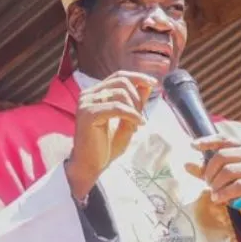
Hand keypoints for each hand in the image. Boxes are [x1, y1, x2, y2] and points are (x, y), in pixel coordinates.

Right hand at [66, 71, 156, 199]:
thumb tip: (147, 85)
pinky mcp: (88, 114)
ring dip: (135, 108)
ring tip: (136, 124)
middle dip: (138, 97)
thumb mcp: (127, 121)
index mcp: (95, 93)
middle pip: (121, 81)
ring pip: (120, 93)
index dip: (138, 77)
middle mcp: (88, 94)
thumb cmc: (105, 146)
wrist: (90, 166)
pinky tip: (137, 125)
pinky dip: (131, 115)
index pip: (119, 76)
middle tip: (142, 115)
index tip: (154, 83)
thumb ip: (136, 103)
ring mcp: (86, 103)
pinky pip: (117, 107)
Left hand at [186, 135, 240, 223]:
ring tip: (213, 193)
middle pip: (222, 156)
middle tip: (207, 183)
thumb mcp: (218, 176)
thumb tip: (186, 165)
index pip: (223, 139)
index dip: (207, 141)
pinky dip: (223, 193)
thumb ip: (204, 170)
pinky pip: (237, 186)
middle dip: (210, 171)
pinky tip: (217, 198)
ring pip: (228, 171)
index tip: (193, 146)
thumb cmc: (237, 186)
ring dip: (216, 184)